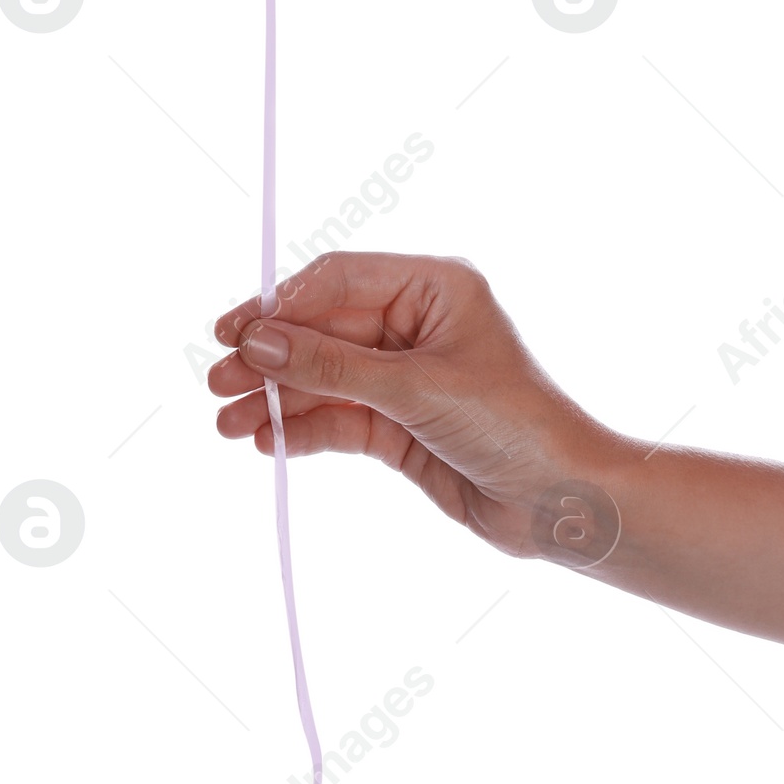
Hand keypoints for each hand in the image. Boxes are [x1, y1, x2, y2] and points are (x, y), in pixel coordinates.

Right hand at [209, 252, 616, 565]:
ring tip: (228, 422)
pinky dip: (304, 430)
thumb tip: (259, 343)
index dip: (282, 304)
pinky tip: (268, 442)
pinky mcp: (402, 426)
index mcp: (434, 288)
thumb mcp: (418, 389)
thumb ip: (334, 367)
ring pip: (325, 379)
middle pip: (324, 332)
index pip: (339, 280)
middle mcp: (416, 325)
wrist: (567, 503)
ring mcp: (407, 377)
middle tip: (217, 382)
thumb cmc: (515, 425)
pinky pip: (340, 418)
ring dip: (278, 399)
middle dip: (272, 358)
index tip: (234, 332)